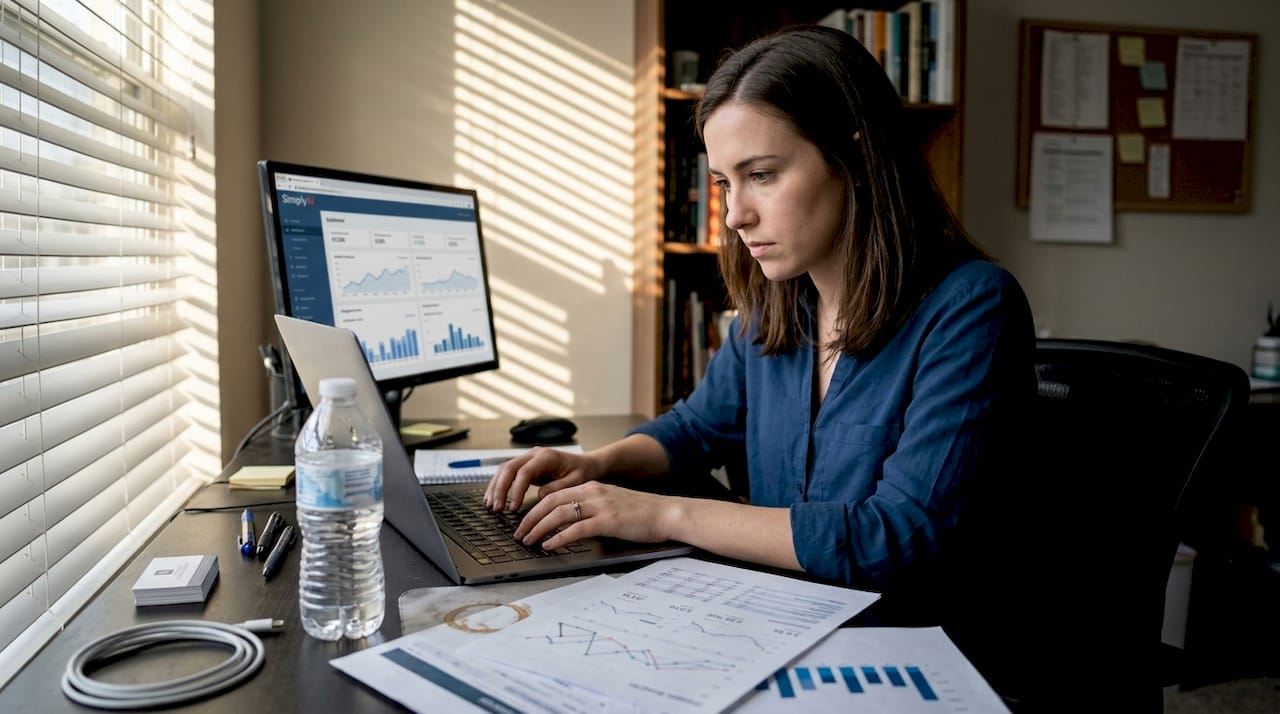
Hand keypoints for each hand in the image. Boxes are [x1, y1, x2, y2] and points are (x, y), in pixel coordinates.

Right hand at [483, 447, 601, 512]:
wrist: (586, 464)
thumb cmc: (582, 472)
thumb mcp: (576, 481)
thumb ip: (558, 487)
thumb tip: (541, 496)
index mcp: (547, 456)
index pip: (524, 471)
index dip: (516, 490)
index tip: (513, 507)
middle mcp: (535, 454)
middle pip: (509, 468)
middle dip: (500, 489)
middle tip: (496, 508)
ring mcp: (528, 458)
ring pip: (504, 469)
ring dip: (495, 487)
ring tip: (491, 505)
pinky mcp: (526, 465)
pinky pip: (507, 473)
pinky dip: (499, 485)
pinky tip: (494, 498)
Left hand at [513, 482, 679, 550]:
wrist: (666, 513)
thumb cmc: (641, 513)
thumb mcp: (611, 504)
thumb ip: (591, 508)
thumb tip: (569, 522)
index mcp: (591, 487)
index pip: (554, 495)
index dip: (535, 508)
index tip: (524, 521)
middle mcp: (593, 492)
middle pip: (550, 502)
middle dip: (530, 518)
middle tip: (519, 532)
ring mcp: (600, 505)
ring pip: (559, 514)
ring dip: (538, 528)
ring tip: (528, 540)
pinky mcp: (607, 521)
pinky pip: (576, 529)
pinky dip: (558, 537)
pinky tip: (549, 545)